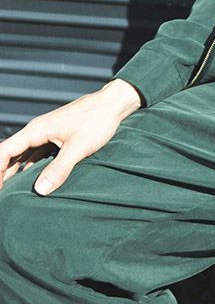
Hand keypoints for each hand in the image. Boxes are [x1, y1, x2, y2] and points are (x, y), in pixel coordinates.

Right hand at [0, 78, 143, 195]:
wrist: (114, 104)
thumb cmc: (98, 120)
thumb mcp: (79, 146)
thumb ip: (60, 168)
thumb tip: (40, 190)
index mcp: (36, 130)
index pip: (4, 152)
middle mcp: (37, 132)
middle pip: (9, 155)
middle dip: (2, 175)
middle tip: (3, 199)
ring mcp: (46, 135)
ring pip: (22, 157)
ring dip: (14, 173)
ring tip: (11, 195)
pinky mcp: (57, 139)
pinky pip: (36, 156)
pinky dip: (30, 169)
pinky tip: (31, 183)